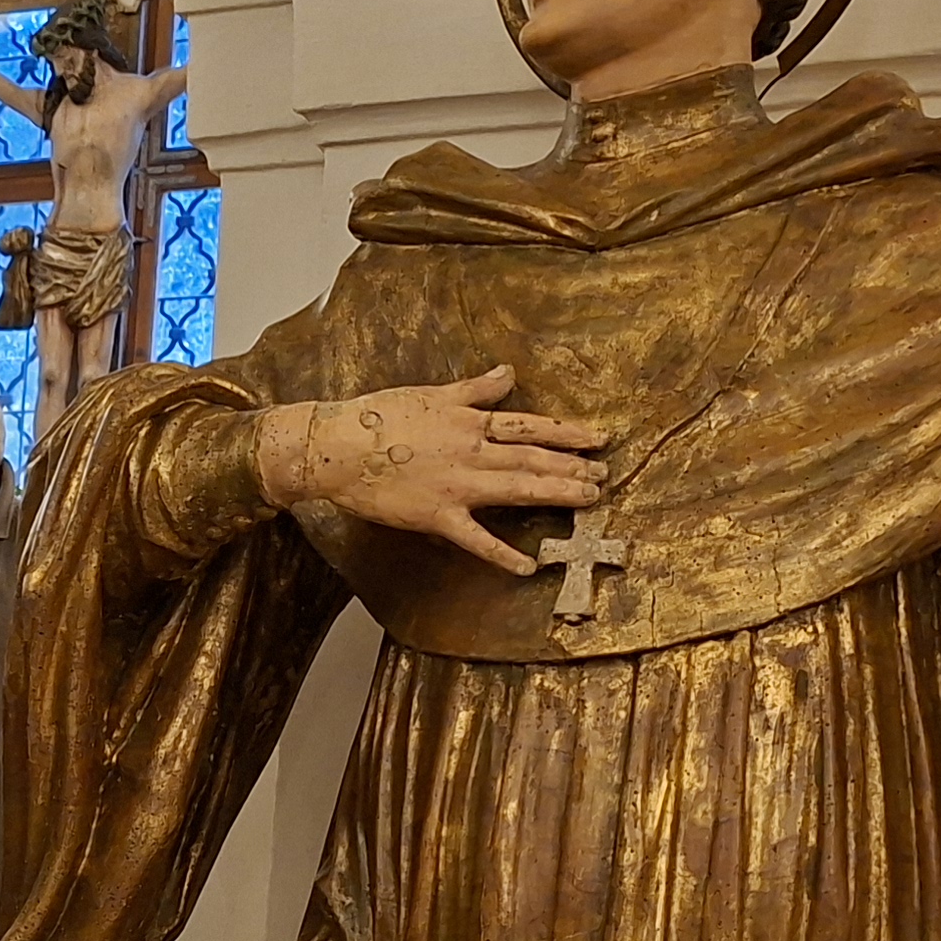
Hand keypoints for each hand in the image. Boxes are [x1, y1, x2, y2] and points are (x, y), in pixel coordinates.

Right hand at [254, 366, 607, 576]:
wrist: (337, 446)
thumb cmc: (377, 415)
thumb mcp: (432, 392)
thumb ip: (475, 387)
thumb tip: (508, 374)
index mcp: (470, 421)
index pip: (530, 426)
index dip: (567, 433)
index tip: (597, 438)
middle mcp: (472, 452)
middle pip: (533, 458)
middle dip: (573, 467)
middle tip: (603, 476)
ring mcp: (458, 485)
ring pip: (518, 489)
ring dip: (556, 494)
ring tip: (589, 500)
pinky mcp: (437, 516)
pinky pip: (475, 538)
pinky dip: (502, 554)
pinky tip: (527, 566)